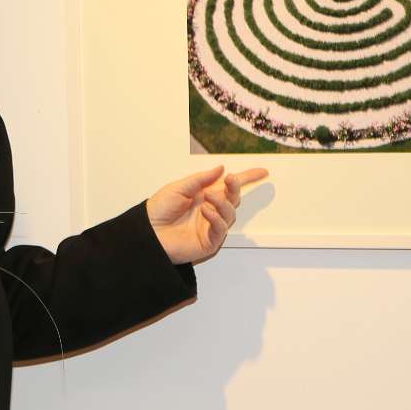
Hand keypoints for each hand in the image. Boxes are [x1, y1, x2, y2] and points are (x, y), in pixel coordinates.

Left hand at [146, 164, 268, 264]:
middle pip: (233, 198)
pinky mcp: (209, 241)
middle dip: (235, 187)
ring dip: (222, 202)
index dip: (247, 178)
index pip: (229, 186)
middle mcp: (211, 209)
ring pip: (230, 212)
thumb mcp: (178, 188)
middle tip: (231, 180)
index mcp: (204, 195)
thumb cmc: (159, 210)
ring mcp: (211, 226)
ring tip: (208, 197)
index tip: (262, 171)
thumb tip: (221, 168)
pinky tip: (206, 210)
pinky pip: (220, 229)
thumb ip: (200, 179)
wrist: (147, 232)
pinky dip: (216, 217)